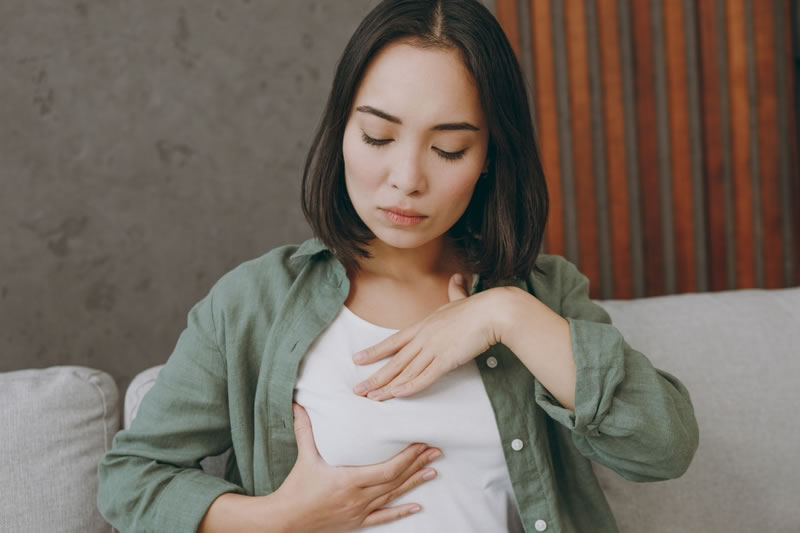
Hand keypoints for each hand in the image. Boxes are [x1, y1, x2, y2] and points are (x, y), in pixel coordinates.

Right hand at [275, 403, 441, 532]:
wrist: (286, 520)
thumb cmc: (296, 488)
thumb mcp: (304, 456)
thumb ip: (305, 429)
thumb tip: (299, 403)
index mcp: (349, 480)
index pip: (388, 468)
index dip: (407, 457)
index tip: (420, 444)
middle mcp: (359, 497)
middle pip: (396, 480)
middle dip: (417, 465)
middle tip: (435, 451)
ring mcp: (360, 511)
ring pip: (394, 496)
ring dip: (414, 483)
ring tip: (433, 471)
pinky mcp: (357, 521)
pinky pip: (384, 517)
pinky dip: (401, 512)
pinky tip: (416, 506)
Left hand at [351, 274, 504, 400]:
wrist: (492, 311)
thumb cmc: (479, 307)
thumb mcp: (461, 299)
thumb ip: (456, 292)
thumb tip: (457, 278)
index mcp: (424, 325)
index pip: (394, 341)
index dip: (375, 351)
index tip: (358, 359)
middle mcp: (424, 338)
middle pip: (395, 360)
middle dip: (375, 377)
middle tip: (358, 389)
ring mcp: (433, 349)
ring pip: (405, 372)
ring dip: (388, 387)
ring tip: (372, 398)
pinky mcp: (446, 359)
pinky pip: (425, 376)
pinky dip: (410, 387)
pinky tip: (397, 394)